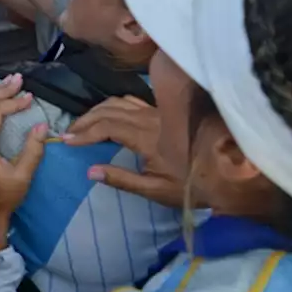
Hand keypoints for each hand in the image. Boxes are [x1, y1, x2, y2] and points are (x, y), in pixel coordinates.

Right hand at [63, 97, 187, 207]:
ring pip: (117, 102)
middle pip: (108, 110)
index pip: (107, 127)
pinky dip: (112, 104)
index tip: (67, 140)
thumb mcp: (156, 190)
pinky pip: (130, 101)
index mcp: (145, 138)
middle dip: (85, 120)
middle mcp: (148, 120)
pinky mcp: (160, 113)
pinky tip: (107, 113)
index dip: (84, 132)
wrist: (224, 172)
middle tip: (69, 133)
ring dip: (96, 111)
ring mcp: (155, 113)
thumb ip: (122, 180)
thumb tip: (91, 171)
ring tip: (83, 124)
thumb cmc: (190, 185)